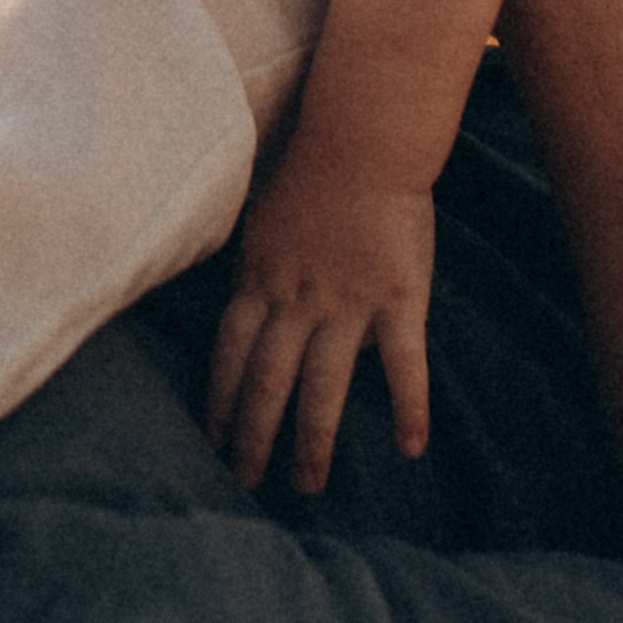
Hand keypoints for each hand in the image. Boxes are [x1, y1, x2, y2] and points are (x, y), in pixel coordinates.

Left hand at [204, 154, 434, 494]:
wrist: (362, 137)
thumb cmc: (309, 170)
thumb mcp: (262, 221)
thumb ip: (255, 269)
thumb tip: (247, 309)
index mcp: (259, 279)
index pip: (229, 353)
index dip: (219, 400)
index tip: (212, 441)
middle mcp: (296, 299)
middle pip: (267, 380)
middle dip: (253, 437)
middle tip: (246, 483)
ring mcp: (347, 302)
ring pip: (322, 385)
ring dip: (313, 440)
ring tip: (307, 485)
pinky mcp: (397, 299)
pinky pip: (402, 363)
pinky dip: (408, 407)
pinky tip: (410, 448)